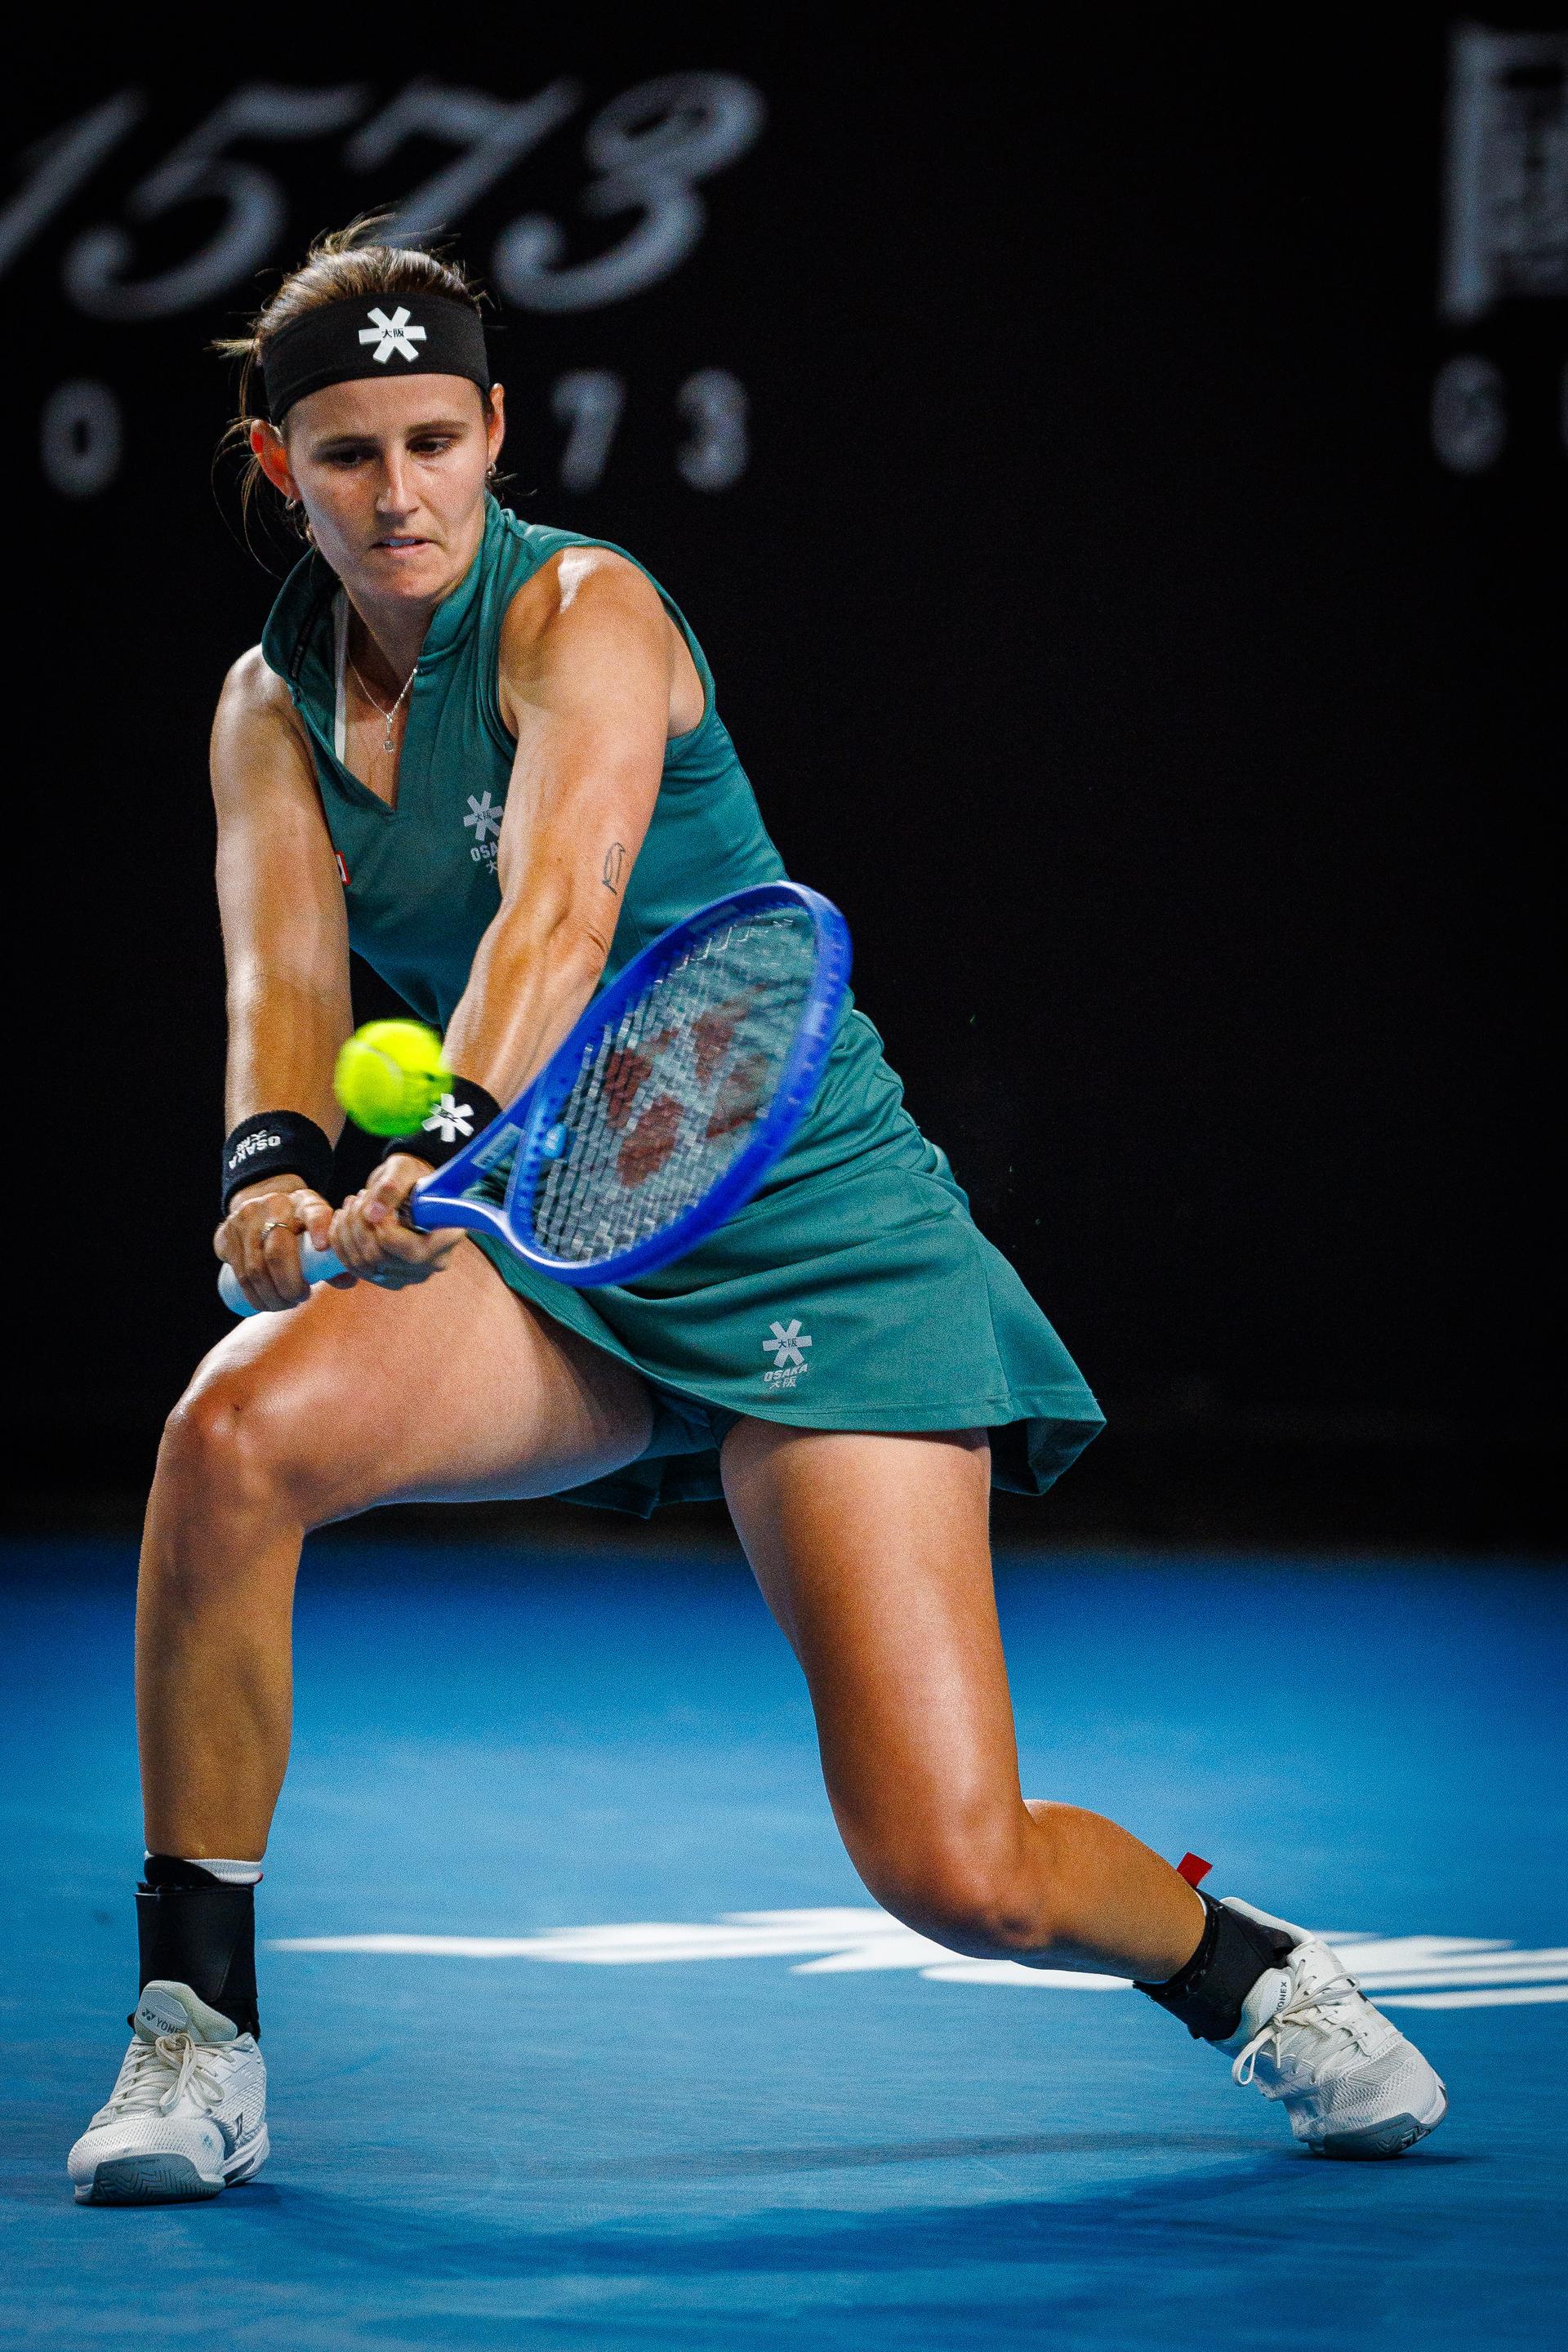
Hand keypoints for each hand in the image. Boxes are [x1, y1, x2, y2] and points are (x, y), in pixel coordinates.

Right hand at [215, 1178, 339, 1314]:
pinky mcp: (227, 1233)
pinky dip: (253, 1294)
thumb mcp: (319, 1231)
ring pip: (255, 1267)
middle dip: (290, 1284)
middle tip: (300, 1298)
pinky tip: (263, 1303)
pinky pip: (238, 1272)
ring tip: (284, 1304)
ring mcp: (245, 1218)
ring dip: (271, 1295)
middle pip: (278, 1251)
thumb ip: (333, 1258)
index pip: (314, 1212)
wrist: (263, 1206)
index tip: (322, 1247)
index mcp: (304, 1202)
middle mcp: (273, 1205)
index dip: (319, 1228)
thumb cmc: (300, 1226)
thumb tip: (347, 1281)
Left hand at [327, 1154, 465, 1290]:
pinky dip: (341, 1242)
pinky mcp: (389, 1278)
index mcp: (447, 1238)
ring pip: (363, 1263)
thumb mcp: (404, 1169)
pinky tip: (343, 1219)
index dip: (387, 1231)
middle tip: (358, 1196)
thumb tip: (374, 1213)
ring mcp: (410, 1275)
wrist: (408, 1191)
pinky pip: (354, 1268)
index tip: (378, 1206)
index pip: (413, 1252)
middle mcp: (432, 1263)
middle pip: (381, 1258)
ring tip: (352, 1203)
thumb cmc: (412, 1177)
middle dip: (360, 1224)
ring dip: (347, 1230)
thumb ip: (392, 1186)